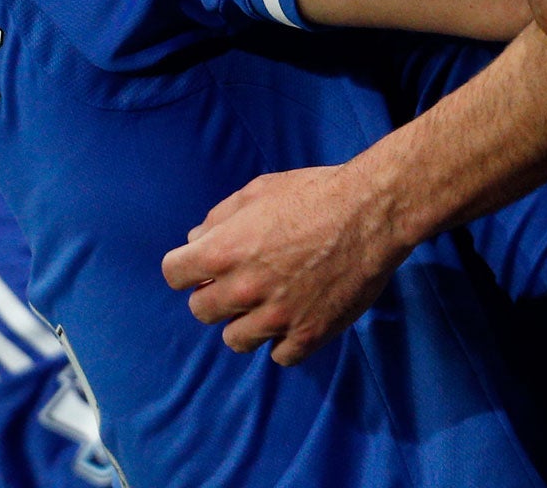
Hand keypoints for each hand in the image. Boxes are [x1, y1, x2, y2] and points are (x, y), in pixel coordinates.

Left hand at [160, 162, 410, 363]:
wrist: (372, 212)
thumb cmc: (316, 193)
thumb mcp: (260, 190)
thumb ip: (220, 217)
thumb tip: (195, 239)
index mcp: (223, 251)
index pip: (173, 274)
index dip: (187, 268)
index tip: (204, 267)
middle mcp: (243, 289)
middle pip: (201, 311)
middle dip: (216, 294)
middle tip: (244, 280)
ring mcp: (276, 317)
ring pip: (236, 340)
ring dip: (247, 322)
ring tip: (271, 302)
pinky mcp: (308, 334)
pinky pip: (280, 356)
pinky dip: (285, 341)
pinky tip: (297, 317)